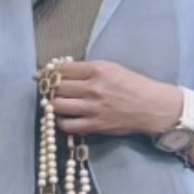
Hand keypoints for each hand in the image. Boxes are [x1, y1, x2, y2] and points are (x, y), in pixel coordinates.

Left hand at [41, 59, 182, 140]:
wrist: (153, 107)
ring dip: (52, 105)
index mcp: (99, 69)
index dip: (48, 72)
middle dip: (48, 88)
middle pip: (57, 87)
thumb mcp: (113, 68)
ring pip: (58, 105)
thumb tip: (62, 72)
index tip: (40, 75)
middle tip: (46, 90)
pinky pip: (67, 125)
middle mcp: (94, 88)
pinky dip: (61, 121)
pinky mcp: (95, 125)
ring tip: (56, 104)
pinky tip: (64, 117)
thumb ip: (89, 70)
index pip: (63, 69)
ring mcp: (93, 108)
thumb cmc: (134, 85)